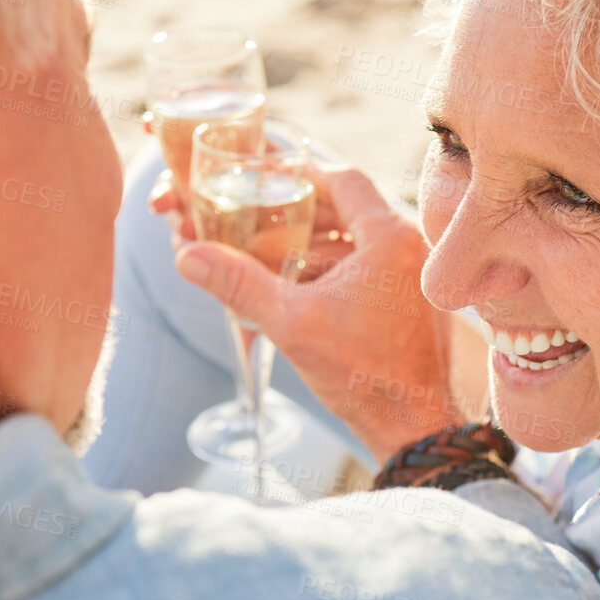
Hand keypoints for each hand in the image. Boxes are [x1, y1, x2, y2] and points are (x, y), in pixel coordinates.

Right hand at [174, 167, 485, 461]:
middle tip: (256, 213)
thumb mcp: (292, 324)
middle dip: (297, 212)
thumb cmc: (363, 376)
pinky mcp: (408, 299)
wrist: (411, 425)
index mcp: (390, 237)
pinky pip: (366, 266)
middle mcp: (410, 246)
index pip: (343, 179)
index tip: (268, 176)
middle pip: (346, 207)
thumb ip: (239, 283)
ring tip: (264, 250)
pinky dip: (330, 267)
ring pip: (353, 239)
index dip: (301, 174)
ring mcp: (412, 273)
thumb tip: (187, 254)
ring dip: (310, 243)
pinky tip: (292, 283)